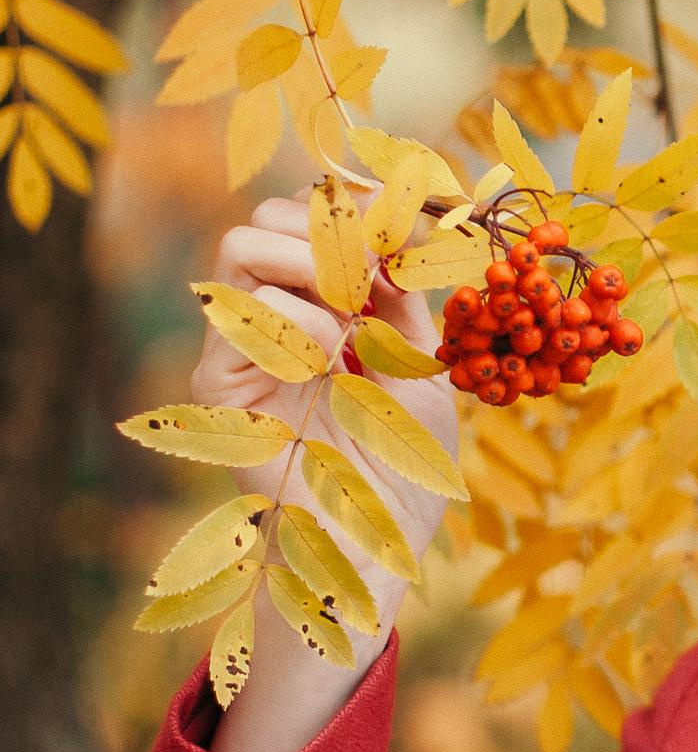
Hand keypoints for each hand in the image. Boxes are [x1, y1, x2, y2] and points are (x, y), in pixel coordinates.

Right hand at [197, 187, 456, 480]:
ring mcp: (242, 346)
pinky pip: (242, 312)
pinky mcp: (220, 383)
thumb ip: (403, 297)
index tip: (400, 236)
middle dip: (329, 229)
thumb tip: (394, 231)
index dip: (354, 210)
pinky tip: (331, 361)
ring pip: (241, 244)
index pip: (309, 219)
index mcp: (319, 306)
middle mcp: (273, 317)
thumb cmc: (405, 463)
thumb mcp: (422, 363)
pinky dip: (298, 320)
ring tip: (352, 318)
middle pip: (268, 217)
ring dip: (311, 263)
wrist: (377, 541)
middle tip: (374, 278)